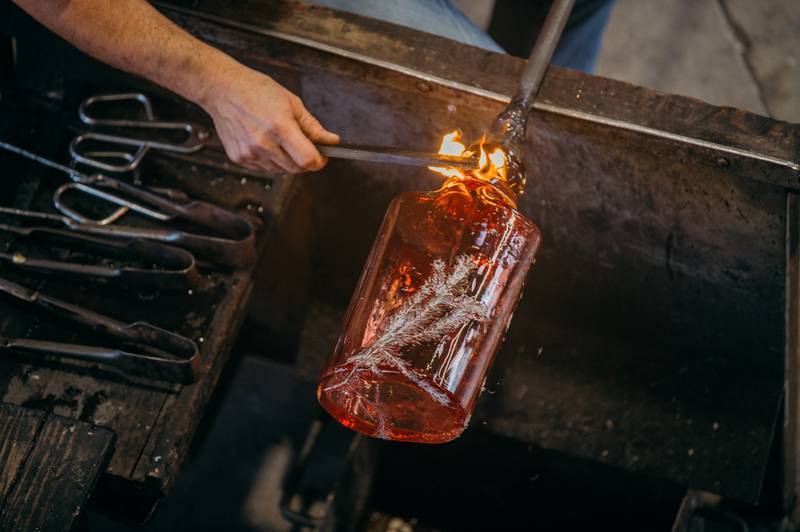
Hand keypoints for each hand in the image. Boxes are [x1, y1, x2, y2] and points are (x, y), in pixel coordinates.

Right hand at [202, 64, 338, 173]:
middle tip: (303, 144)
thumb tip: (331, 141)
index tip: (322, 156)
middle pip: (296, 168)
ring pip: (281, 170)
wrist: (222, 90)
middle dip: (305, 160)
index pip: (308, 160)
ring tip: (279, 138)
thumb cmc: (255, 90)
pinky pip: (264, 168)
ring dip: (287, 160)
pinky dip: (271, 160)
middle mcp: (263, 143)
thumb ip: (312, 126)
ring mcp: (250, 153)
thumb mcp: (291, 102)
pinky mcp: (240, 158)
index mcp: (280, 127)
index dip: (319, 161)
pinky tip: (265, 142)